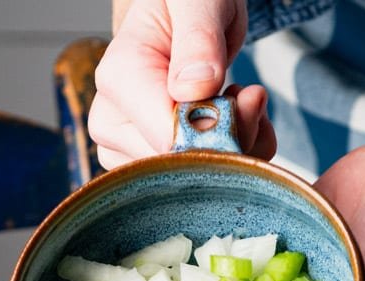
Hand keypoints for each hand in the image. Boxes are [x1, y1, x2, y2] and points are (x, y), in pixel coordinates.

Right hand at [89, 0, 275, 168]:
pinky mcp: (142, 162)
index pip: (170, 139)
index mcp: (119, 79)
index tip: (251, 97)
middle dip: (231, 139)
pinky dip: (227, 157)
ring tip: (242, 103)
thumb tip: (195, 87)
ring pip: (187, 178)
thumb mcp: (197, 1)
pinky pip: (189, 179)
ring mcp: (122, 148)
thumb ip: (198, 39)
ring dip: (233, 148)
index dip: (220, 131)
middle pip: (180, 165)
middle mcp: (111, 121)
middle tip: (253, 97)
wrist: (178, 16)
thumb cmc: (184, 2)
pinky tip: (235, 124)